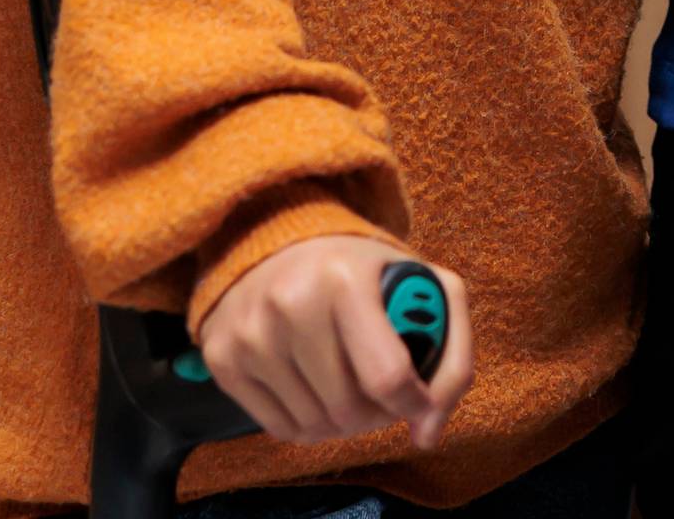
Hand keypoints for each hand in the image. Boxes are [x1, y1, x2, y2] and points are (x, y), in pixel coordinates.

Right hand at [197, 236, 476, 449]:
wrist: (275, 238)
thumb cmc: (361, 271)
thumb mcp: (425, 287)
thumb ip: (452, 359)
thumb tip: (427, 434)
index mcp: (344, 279)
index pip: (387, 377)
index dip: (413, 402)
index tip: (417, 398)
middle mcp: (289, 304)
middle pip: (350, 412)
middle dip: (377, 413)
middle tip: (379, 390)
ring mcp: (250, 333)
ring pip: (316, 427)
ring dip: (342, 420)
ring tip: (346, 383)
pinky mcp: (222, 357)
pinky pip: (280, 429)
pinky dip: (307, 422)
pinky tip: (313, 386)